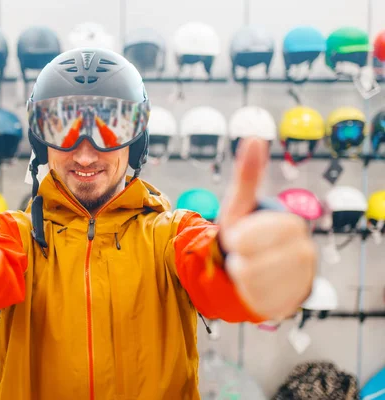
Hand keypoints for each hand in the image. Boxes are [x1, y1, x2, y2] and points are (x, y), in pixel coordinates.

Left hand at [217, 138, 316, 319]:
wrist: (245, 264)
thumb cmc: (242, 231)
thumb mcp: (239, 203)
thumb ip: (247, 174)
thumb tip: (254, 136)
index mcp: (293, 226)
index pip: (276, 232)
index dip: (250, 237)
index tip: (234, 239)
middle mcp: (304, 253)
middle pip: (272, 262)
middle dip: (245, 260)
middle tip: (236, 257)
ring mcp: (300, 280)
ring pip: (268, 286)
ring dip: (245, 279)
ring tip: (239, 270)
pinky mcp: (290, 302)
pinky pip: (267, 304)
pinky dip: (250, 297)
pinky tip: (245, 287)